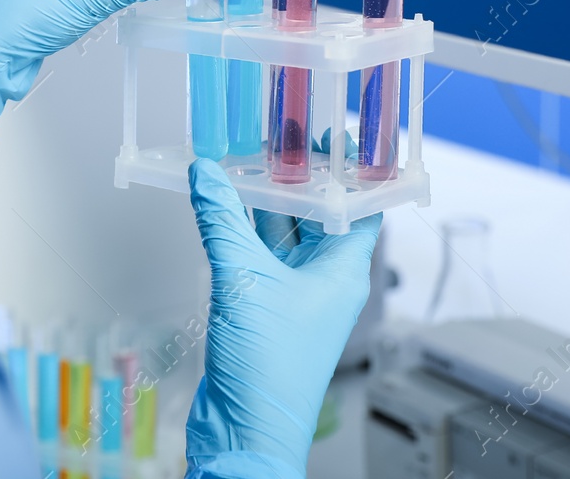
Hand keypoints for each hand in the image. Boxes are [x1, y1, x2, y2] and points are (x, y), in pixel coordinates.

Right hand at [184, 160, 381, 478]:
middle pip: (319, 216)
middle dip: (298, 178)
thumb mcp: (243, 280)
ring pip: (284, 234)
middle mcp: (323, 281)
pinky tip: (222, 205)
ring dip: (266, 202)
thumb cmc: (268, 372)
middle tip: (280, 137)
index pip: (362, 209)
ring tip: (248, 159)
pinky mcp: (263, 308)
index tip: (337, 137)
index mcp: (343, 272)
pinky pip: (257, 256)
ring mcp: (293, 295)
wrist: (245, 432)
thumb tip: (207, 174)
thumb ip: (222, 221)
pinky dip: (242, 229)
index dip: (354, 172)